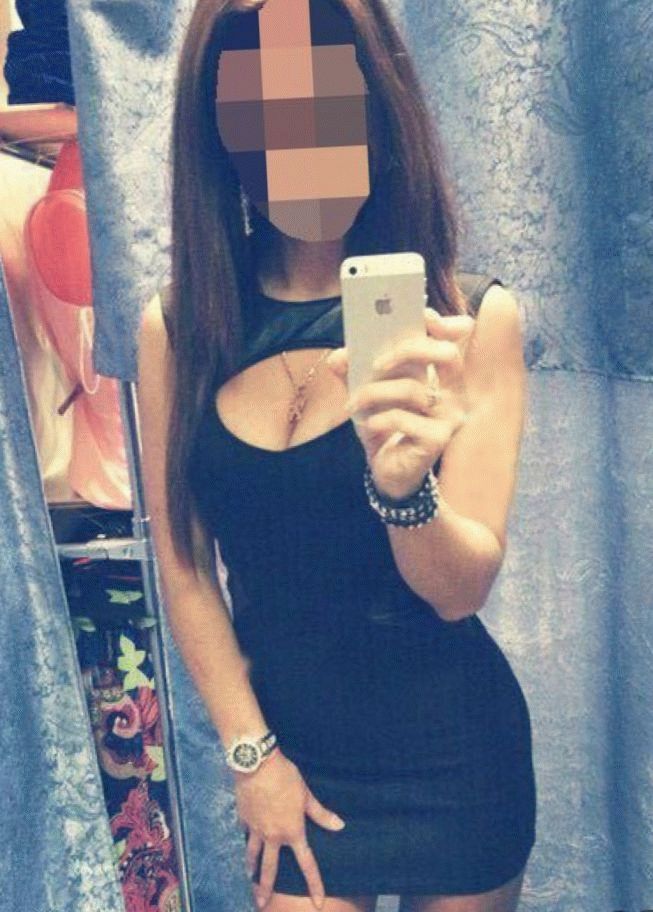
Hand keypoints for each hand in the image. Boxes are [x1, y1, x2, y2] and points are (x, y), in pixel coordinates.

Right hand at [234, 748, 345, 909]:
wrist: (257, 765)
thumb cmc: (286, 778)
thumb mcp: (306, 795)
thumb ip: (321, 814)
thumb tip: (339, 826)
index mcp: (292, 832)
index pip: (307, 864)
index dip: (314, 884)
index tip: (318, 903)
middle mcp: (273, 836)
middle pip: (270, 868)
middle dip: (265, 888)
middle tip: (261, 904)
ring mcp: (256, 829)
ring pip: (252, 854)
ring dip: (250, 868)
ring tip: (249, 877)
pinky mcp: (244, 818)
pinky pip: (244, 833)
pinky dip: (244, 838)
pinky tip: (242, 839)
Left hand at [326, 308, 475, 500]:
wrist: (390, 471)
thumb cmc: (384, 425)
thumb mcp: (365, 393)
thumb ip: (353, 371)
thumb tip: (338, 357)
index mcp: (440, 375)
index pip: (456, 340)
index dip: (446, 323)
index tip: (422, 314)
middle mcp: (453, 393)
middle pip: (447, 356)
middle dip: (409, 350)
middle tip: (377, 362)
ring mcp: (449, 417)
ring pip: (414, 389)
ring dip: (376, 393)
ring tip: (354, 402)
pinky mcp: (437, 440)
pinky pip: (405, 419)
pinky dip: (380, 419)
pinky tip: (368, 425)